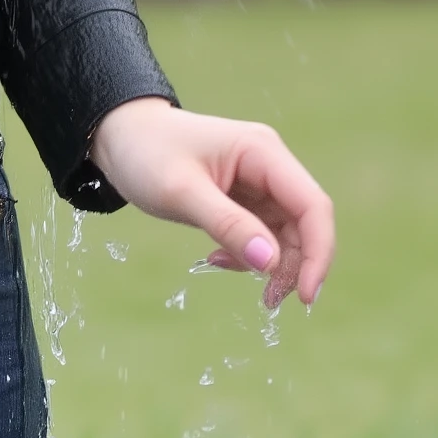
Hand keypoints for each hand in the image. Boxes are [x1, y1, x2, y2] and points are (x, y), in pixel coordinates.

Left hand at [88, 97, 334, 311]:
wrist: (118, 136)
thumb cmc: (145, 153)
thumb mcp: (181, 192)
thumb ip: (227, 225)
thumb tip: (270, 262)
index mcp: (263, 152)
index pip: (312, 206)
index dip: (318, 252)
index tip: (305, 294)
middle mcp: (269, 165)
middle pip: (305, 223)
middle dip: (294, 265)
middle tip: (268, 301)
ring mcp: (258, 182)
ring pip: (286, 233)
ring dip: (270, 264)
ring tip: (225, 270)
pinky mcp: (244, 198)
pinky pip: (261, 234)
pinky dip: (247, 254)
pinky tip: (215, 258)